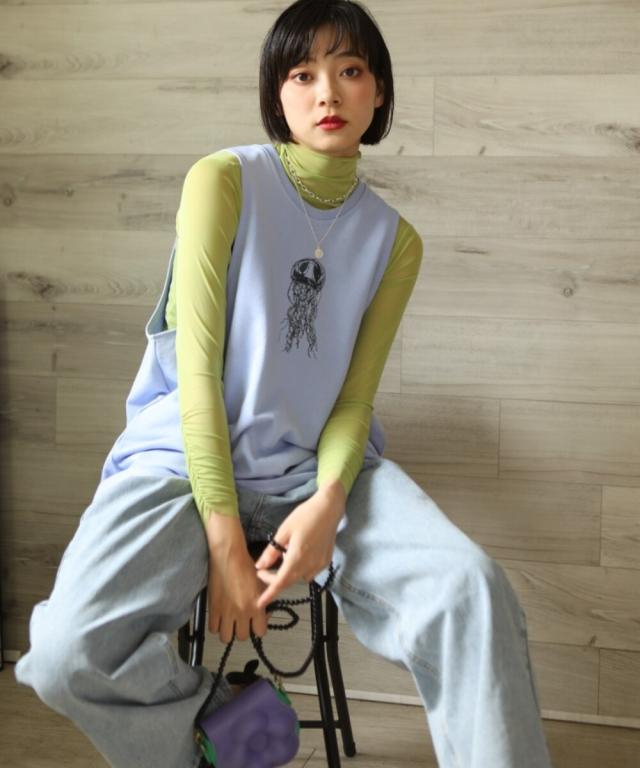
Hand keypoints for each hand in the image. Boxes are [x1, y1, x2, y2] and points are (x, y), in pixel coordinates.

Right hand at [207, 538, 268, 643]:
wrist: (228, 555)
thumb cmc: (245, 565)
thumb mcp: (262, 583)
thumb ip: (265, 599)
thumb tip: (265, 612)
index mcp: (257, 606)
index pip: (260, 632)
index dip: (257, 627)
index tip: (254, 621)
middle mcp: (243, 612)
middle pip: (242, 637)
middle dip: (241, 629)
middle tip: (240, 620)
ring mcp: (227, 612)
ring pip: (226, 637)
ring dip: (227, 630)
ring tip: (228, 621)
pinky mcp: (213, 609)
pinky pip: (213, 629)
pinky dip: (216, 625)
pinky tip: (218, 616)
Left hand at [254, 486, 344, 609]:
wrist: (329, 508)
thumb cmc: (305, 515)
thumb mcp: (284, 531)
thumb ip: (272, 551)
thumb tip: (260, 566)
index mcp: (297, 557)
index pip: (281, 582)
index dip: (270, 593)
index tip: (260, 603)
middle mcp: (310, 565)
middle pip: (289, 581)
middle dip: (275, 580)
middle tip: (263, 571)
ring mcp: (320, 564)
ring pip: (299, 578)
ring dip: (288, 575)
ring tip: (283, 558)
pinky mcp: (326, 561)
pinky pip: (310, 572)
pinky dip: (300, 570)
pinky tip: (297, 556)